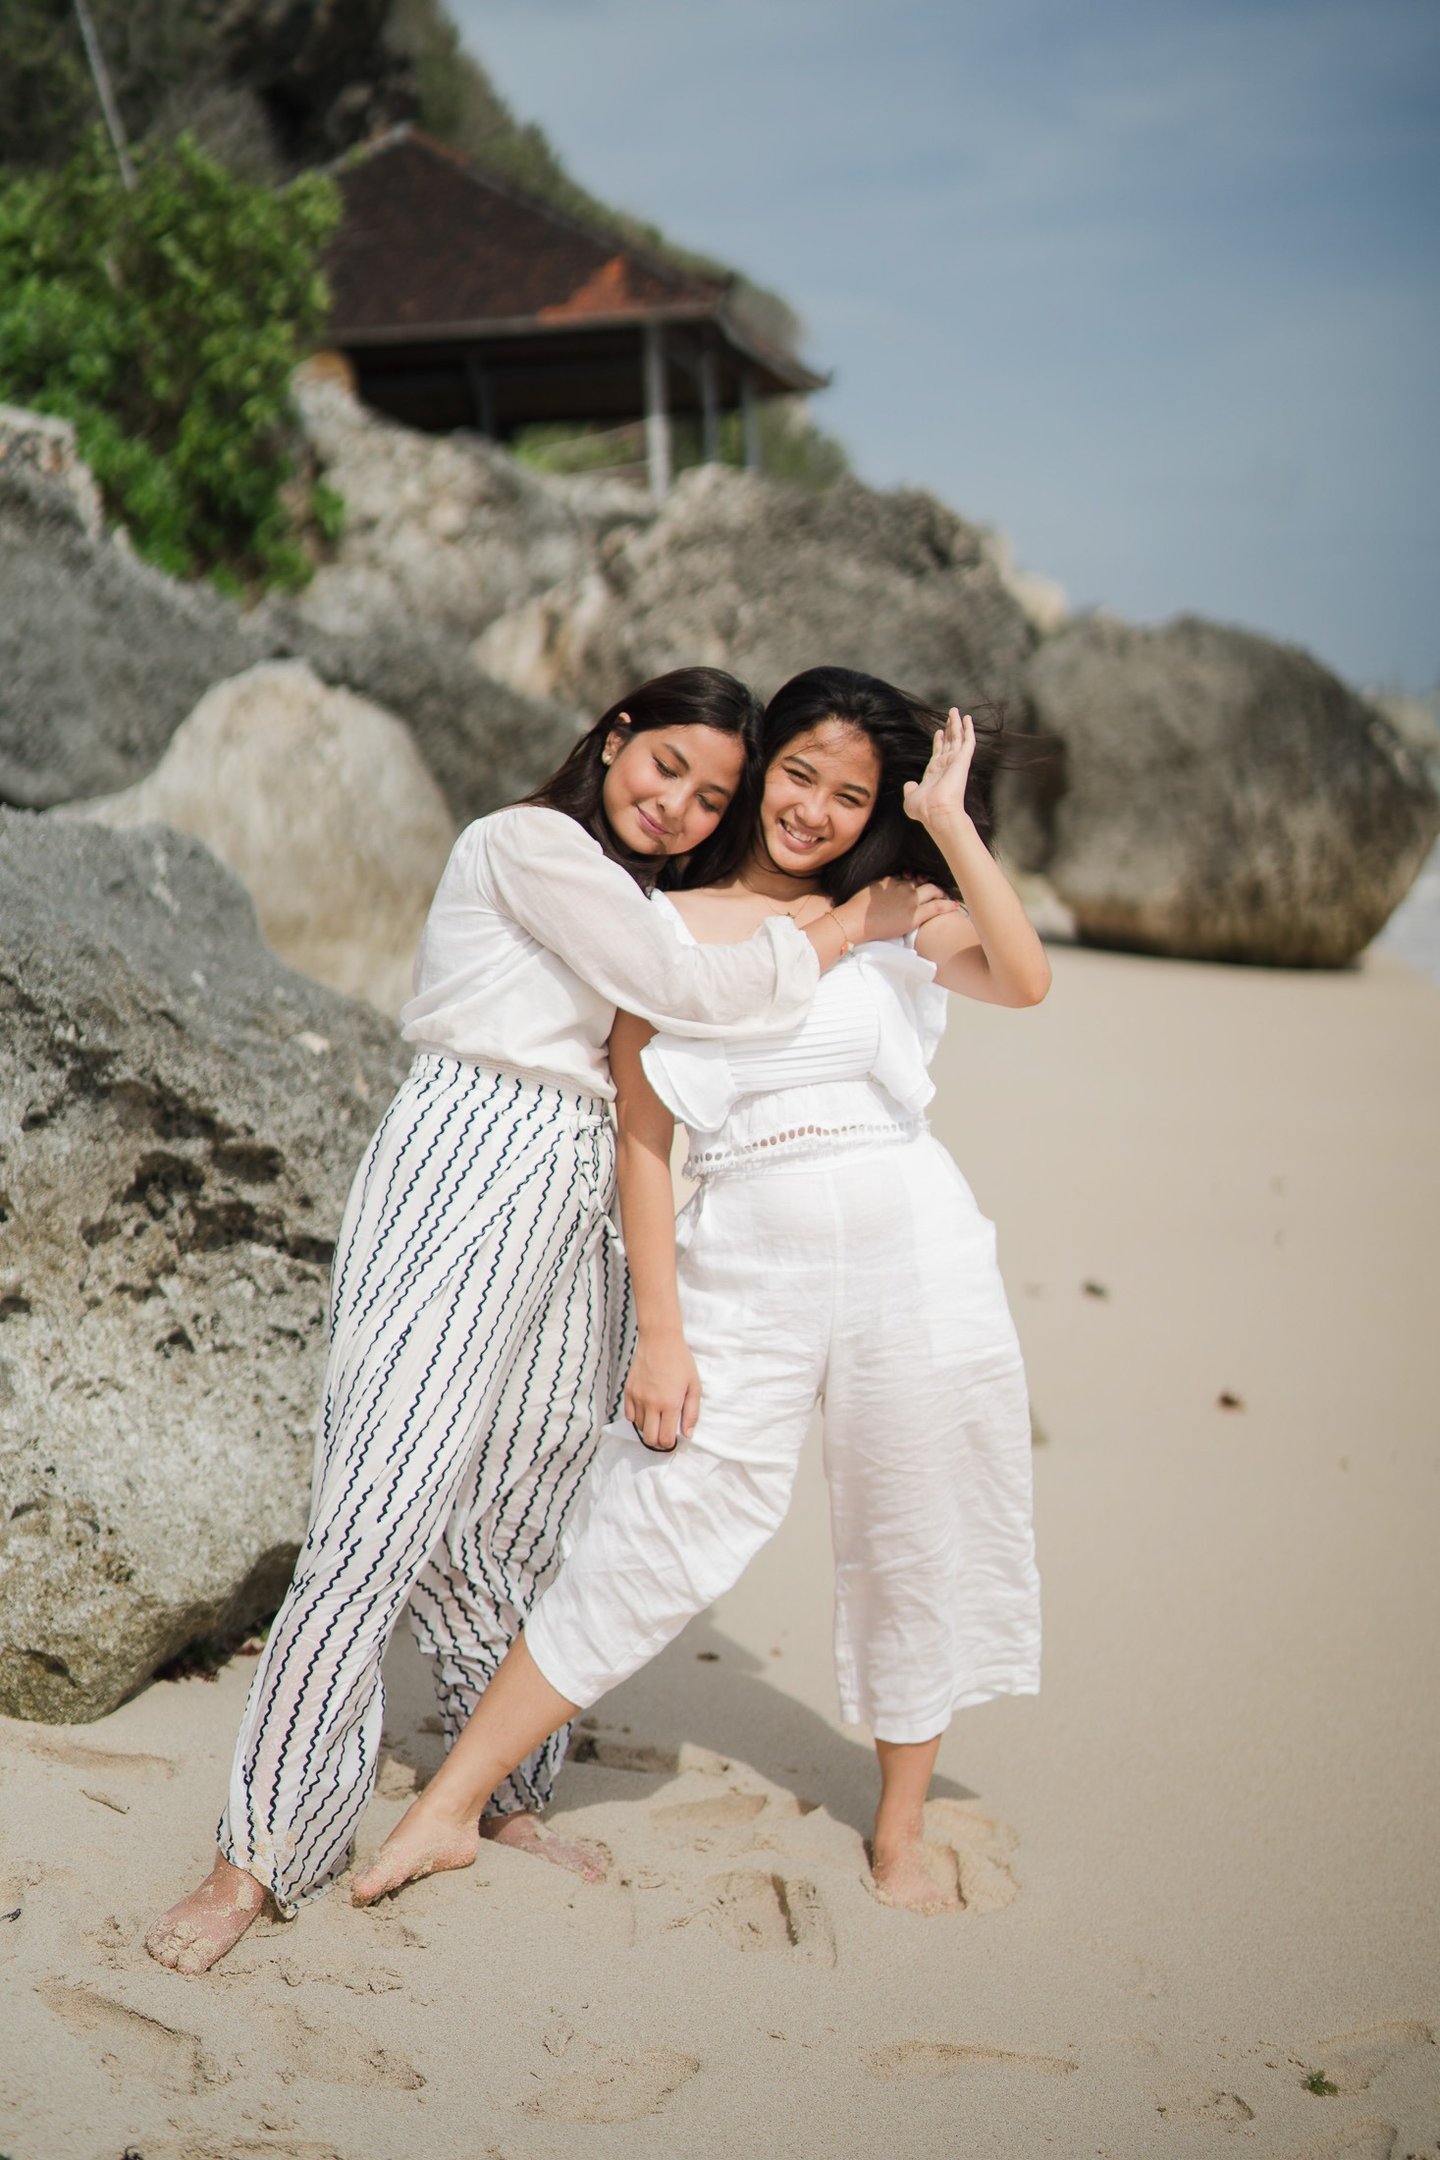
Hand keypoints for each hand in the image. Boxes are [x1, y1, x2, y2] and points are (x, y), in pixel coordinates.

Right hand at [622, 1331, 699, 1451]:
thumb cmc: (681, 1362)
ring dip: (649, 1427)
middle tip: (665, 1436)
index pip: (665, 1438)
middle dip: (658, 1442)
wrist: (660, 1341)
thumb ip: (691, 1413)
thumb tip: (687, 1434)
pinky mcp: (627, 1391)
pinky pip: (629, 1415)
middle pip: (649, 1439)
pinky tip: (647, 1409)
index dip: (669, 1444)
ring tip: (658, 1417)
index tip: (673, 1440)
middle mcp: (651, 1404)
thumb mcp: (694, 1386)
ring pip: (639, 1427)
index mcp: (670, 1404)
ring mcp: (637, 1398)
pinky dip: (637, 1417)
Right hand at [837, 876, 958, 945]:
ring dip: (941, 892)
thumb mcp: (867, 891)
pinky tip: (955, 905)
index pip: (907, 877)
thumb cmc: (855, 910)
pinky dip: (947, 905)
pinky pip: (936, 907)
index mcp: (891, 881)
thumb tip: (882, 889)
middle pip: (922, 881)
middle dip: (931, 884)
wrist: (854, 921)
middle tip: (937, 888)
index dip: (915, 879)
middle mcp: (902, 887)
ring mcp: (910, 900)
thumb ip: (879, 887)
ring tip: (947, 895)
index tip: (918, 881)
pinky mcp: (914, 915)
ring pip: (932, 890)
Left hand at [903, 708, 975, 827]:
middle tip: (950, 715)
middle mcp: (946, 766)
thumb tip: (910, 784)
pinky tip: (967, 718)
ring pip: (957, 738)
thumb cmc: (923, 810)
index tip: (939, 731)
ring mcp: (955, 762)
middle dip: (949, 729)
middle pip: (949, 742)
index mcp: (934, 773)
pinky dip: (968, 729)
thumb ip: (910, 789)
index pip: (938, 753)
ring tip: (955, 711)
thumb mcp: (910, 798)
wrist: (936, 812)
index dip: (939, 741)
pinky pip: (968, 741)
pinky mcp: (963, 760)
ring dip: (957, 724)